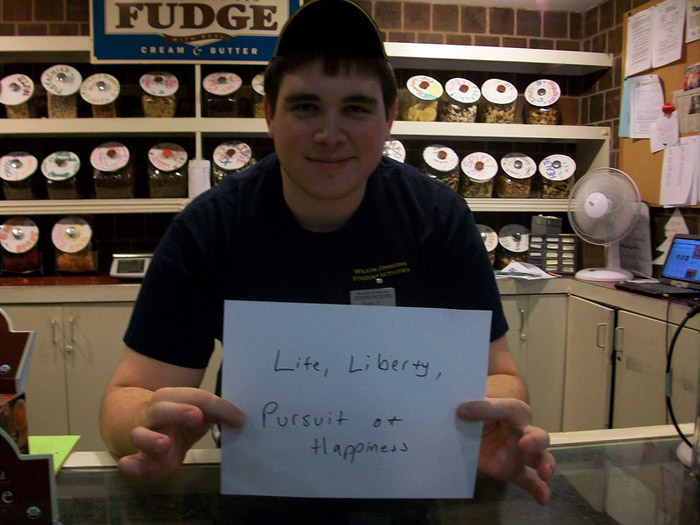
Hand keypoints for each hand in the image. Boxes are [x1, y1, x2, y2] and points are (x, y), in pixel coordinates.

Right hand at [117, 387, 244, 478]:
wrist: (151, 427)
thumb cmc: (181, 419)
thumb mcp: (199, 411)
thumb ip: (216, 412)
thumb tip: (240, 417)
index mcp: (173, 398)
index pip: (197, 398)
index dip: (219, 408)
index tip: (239, 419)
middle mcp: (155, 415)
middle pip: (163, 409)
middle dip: (179, 411)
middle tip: (197, 416)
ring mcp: (145, 436)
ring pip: (140, 434)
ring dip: (151, 439)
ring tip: (165, 444)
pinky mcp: (140, 459)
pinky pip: (130, 461)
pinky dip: (129, 464)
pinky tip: (128, 465)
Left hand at [457, 398, 554, 504]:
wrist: (478, 428)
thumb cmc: (482, 413)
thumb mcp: (476, 407)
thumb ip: (475, 409)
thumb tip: (462, 411)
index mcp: (513, 411)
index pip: (505, 409)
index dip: (485, 408)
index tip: (462, 411)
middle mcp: (523, 432)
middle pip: (538, 436)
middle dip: (535, 440)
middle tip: (524, 444)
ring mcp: (521, 453)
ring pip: (540, 458)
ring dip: (545, 465)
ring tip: (545, 473)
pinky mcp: (514, 470)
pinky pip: (530, 481)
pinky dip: (539, 490)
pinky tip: (543, 498)